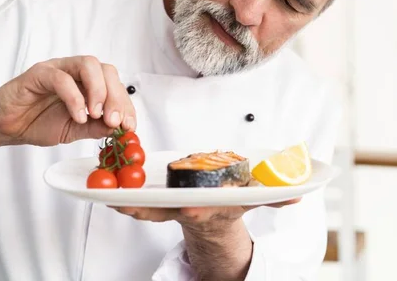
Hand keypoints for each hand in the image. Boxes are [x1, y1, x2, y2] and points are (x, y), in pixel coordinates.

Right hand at [0, 56, 135, 148]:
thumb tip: (119, 127)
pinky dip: (74, 97)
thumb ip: (96, 127)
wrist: (4, 126)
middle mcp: (75, 72)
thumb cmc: (37, 122)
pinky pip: (61, 78)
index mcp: (86, 84)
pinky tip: (77, 115)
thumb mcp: (74, 130)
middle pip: (106, 70)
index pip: (115, 85)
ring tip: (96, 115)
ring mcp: (57, 69)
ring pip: (88, 64)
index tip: (130, 126)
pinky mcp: (38, 73)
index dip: (126, 105)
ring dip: (99, 90)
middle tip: (115, 121)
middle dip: (116, 96)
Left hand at [112, 198, 300, 231]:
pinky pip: (131, 195)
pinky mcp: (152, 199)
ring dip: (120, 198)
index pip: (199, 211)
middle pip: (160, 210)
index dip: (195, 210)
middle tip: (124, 202)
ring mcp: (165, 206)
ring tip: (98, 191)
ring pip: (139, 204)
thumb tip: (300, 194)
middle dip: (142, 207)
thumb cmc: (229, 203)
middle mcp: (181, 209)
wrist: (211, 214)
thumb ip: (274, 197)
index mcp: (205, 209)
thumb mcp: (252, 201)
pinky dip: (115, 191)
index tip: (188, 207)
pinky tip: (96, 182)